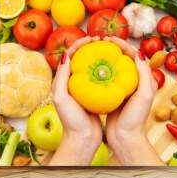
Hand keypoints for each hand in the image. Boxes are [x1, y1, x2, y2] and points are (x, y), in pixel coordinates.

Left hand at [49, 36, 102, 165]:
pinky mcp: (96, 95)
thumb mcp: (62, 98)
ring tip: (110, 48)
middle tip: (102, 40)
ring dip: (99, 55)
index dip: (79, 44)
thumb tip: (65, 56)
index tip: (91, 38)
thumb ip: (61, 77)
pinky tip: (115, 65)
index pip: (70, 55)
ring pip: (92, 66)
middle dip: (91, 46)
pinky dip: (106, 68)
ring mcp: (86, 89)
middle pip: (82, 57)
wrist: (83, 138)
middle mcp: (74, 83)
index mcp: (63, 81)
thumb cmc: (71, 120)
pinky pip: (101, 77)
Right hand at [104, 36, 163, 165]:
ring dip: (104, 57)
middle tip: (99, 41)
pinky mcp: (111, 96)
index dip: (122, 44)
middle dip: (111, 47)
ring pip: (112, 67)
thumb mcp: (144, 95)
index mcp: (143, 80)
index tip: (109, 39)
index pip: (133, 55)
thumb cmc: (135, 119)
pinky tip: (88, 68)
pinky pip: (104, 78)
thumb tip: (138, 52)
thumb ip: (143, 74)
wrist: (125, 138)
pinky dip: (98, 70)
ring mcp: (121, 89)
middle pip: (122, 58)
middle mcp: (133, 82)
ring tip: (92, 50)